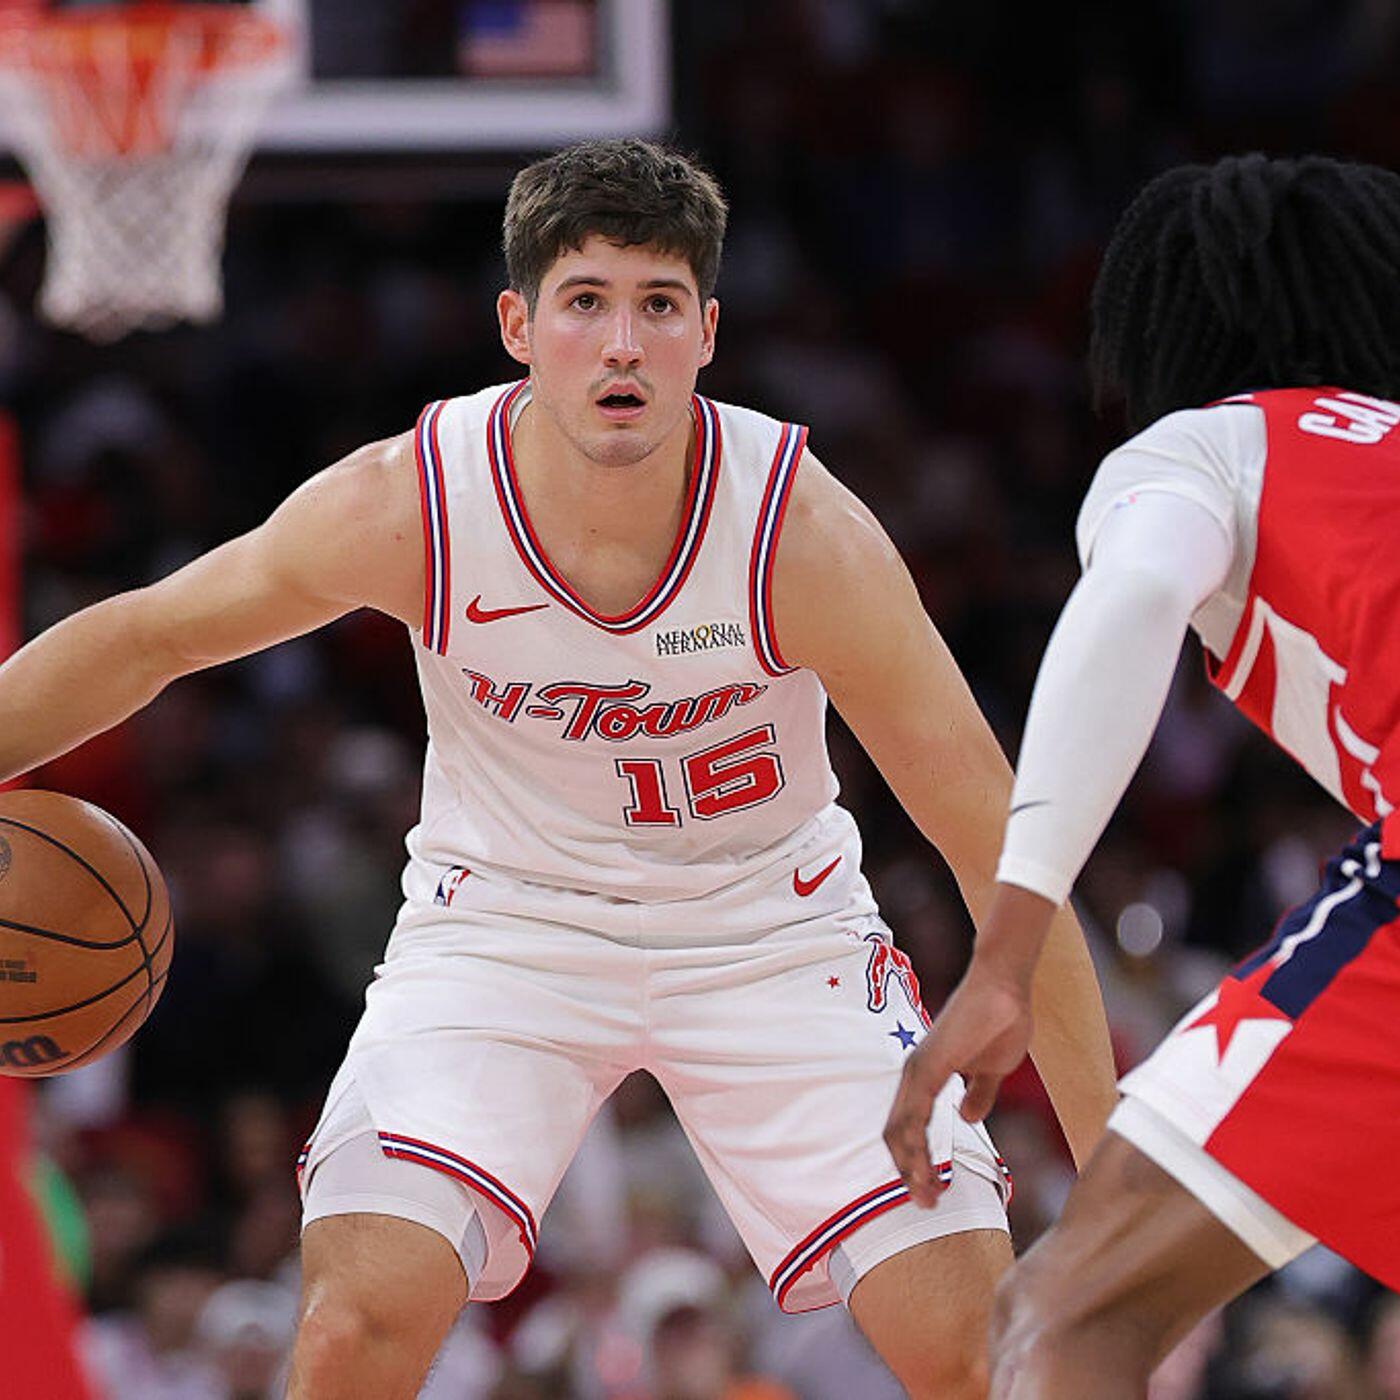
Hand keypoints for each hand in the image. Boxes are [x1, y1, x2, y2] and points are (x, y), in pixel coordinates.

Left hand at [883, 958, 1033, 1205]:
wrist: (1004, 988)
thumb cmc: (998, 1022)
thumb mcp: (990, 1070)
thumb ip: (979, 1093)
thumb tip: (968, 1119)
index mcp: (926, 1077)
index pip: (909, 1128)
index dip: (916, 1160)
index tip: (932, 1190)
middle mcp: (914, 1075)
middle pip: (897, 1134)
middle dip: (909, 1173)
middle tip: (927, 1205)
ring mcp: (918, 1070)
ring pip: (900, 1130)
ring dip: (910, 1168)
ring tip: (927, 1197)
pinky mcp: (928, 1065)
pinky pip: (914, 1113)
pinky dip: (916, 1145)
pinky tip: (926, 1168)